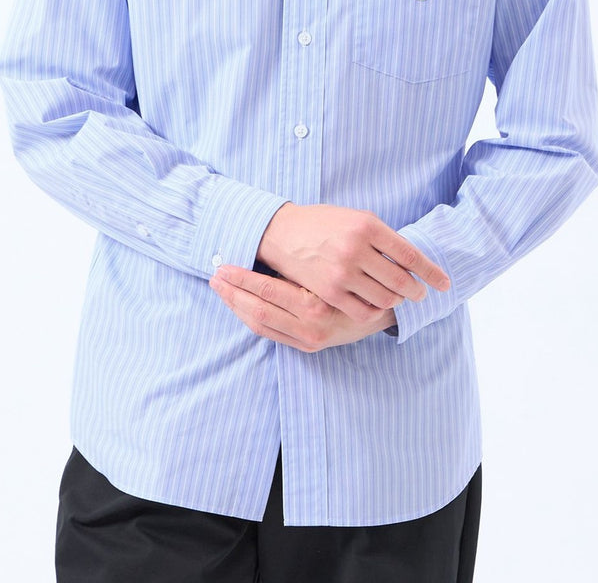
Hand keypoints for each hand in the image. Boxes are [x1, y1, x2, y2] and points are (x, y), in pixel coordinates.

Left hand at [209, 264, 395, 351]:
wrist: (383, 311)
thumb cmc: (356, 277)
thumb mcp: (334, 268)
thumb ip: (304, 265)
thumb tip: (265, 249)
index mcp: (316, 304)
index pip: (267, 291)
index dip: (242, 280)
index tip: (223, 266)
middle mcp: (310, 327)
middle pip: (258, 311)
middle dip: (232, 293)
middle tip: (214, 276)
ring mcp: (308, 340)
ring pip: (260, 324)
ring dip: (236, 305)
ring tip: (220, 287)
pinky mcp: (307, 347)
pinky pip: (269, 333)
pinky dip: (249, 318)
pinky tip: (238, 304)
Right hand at [256, 203, 448, 322]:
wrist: (282, 233)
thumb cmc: (324, 223)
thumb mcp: (356, 217)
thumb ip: (383, 237)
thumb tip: (412, 261)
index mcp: (368, 226)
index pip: (411, 255)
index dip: (432, 272)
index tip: (445, 283)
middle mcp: (356, 249)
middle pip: (402, 281)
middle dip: (417, 291)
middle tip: (420, 294)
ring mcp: (342, 273)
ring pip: (385, 298)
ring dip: (396, 301)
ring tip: (397, 298)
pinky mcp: (329, 292)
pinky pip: (363, 310)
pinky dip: (375, 311)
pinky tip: (376, 305)